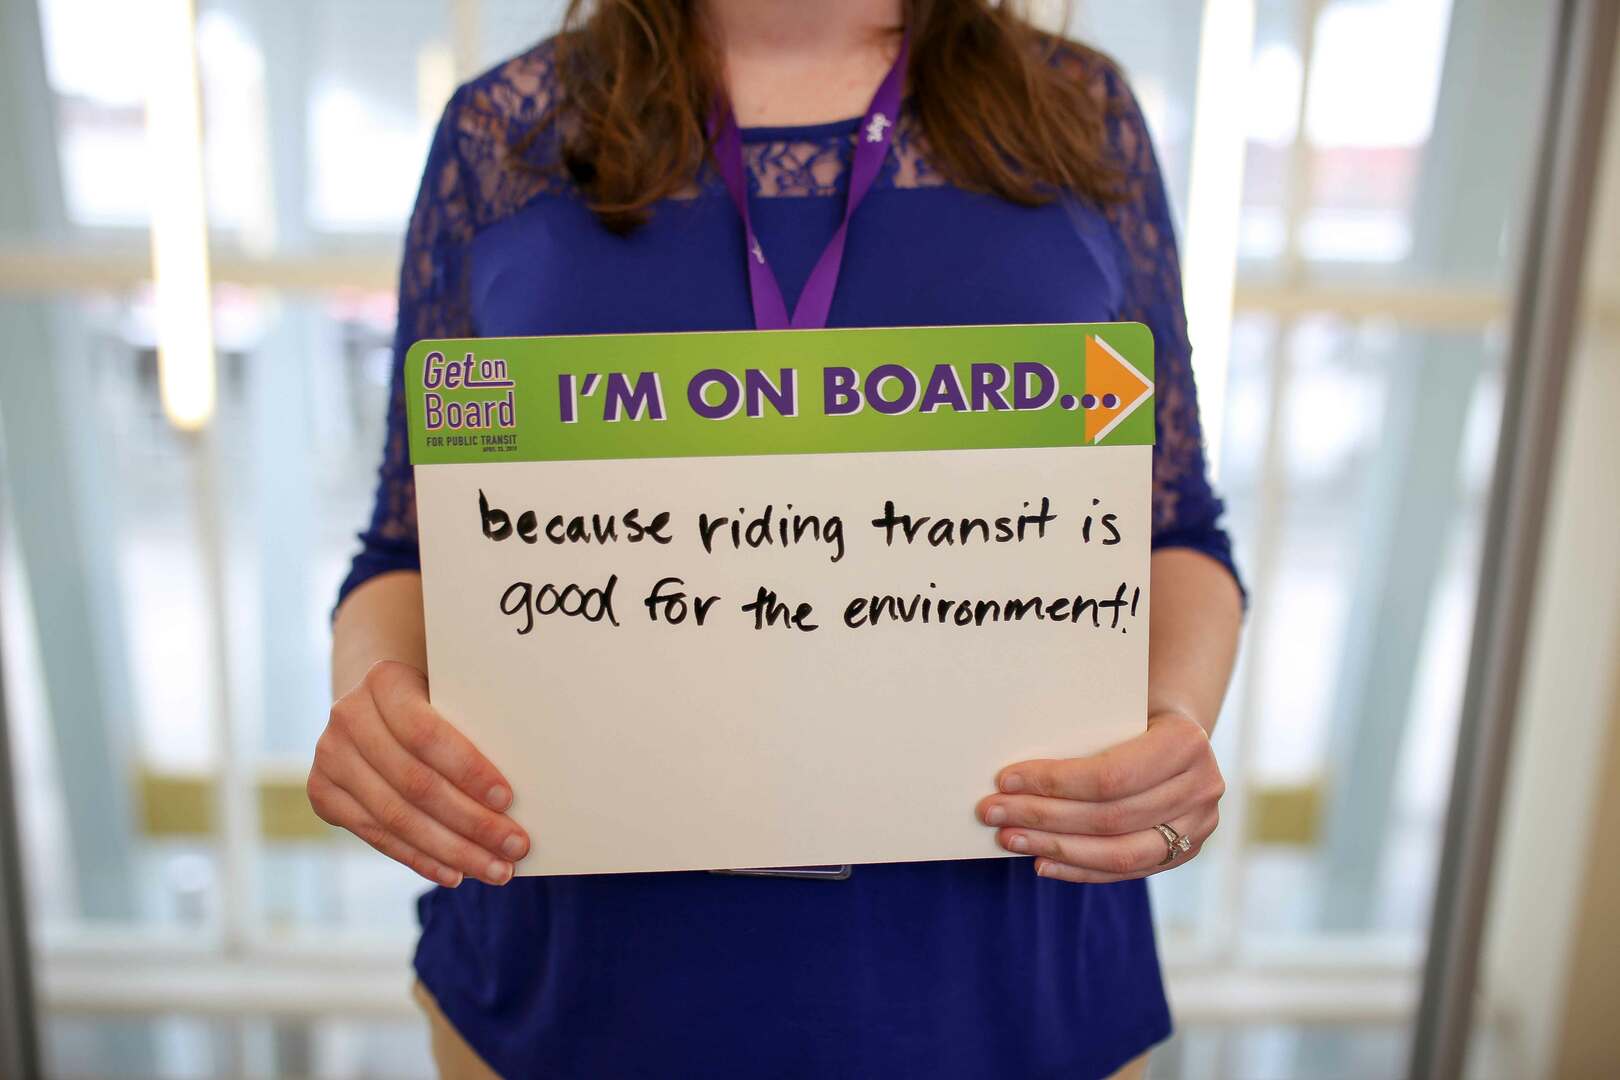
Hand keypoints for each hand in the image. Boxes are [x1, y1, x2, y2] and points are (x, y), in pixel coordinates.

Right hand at [307, 660, 528, 887]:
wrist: (374, 705)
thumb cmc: (433, 701)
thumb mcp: (450, 694)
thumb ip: (474, 723)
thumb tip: (528, 781)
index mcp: (384, 681)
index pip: (427, 735)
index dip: (468, 770)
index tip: (509, 799)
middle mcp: (348, 717)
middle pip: (415, 784)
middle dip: (471, 822)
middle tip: (516, 846)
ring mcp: (329, 757)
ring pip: (396, 818)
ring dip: (453, 850)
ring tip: (497, 869)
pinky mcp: (323, 794)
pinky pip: (377, 836)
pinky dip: (422, 859)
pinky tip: (457, 873)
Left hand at [976, 710, 1222, 882]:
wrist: (1180, 733)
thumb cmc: (1134, 714)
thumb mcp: (1117, 708)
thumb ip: (1082, 732)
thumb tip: (1010, 770)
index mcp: (1186, 742)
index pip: (1110, 775)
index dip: (1054, 783)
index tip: (1005, 780)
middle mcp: (1202, 787)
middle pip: (1110, 817)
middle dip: (1044, 817)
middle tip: (993, 812)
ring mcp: (1198, 826)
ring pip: (1118, 852)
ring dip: (1056, 848)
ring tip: (1010, 839)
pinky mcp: (1185, 852)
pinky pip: (1126, 871)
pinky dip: (1079, 869)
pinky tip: (1041, 862)